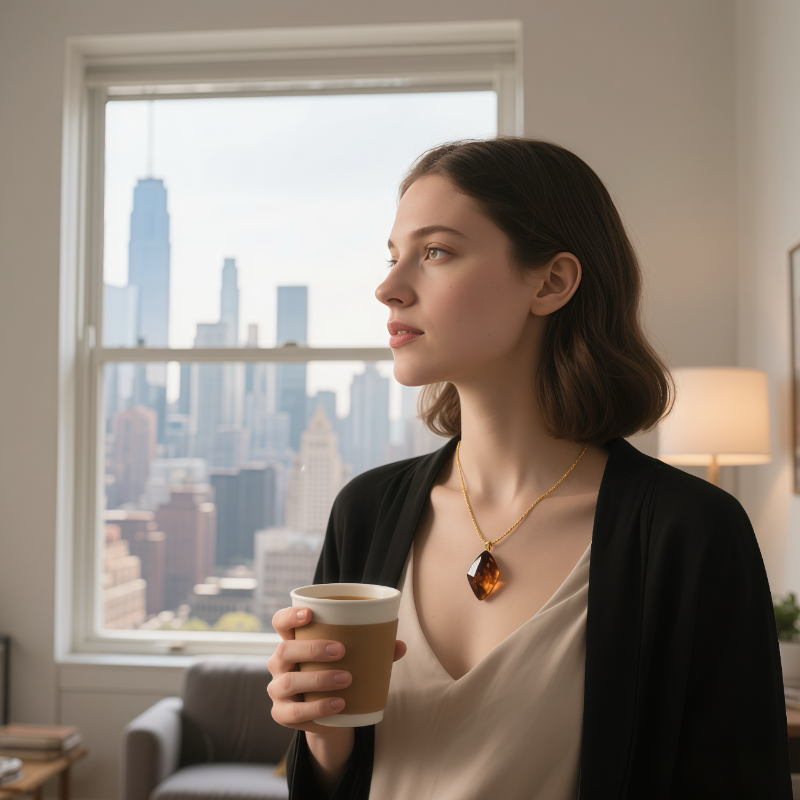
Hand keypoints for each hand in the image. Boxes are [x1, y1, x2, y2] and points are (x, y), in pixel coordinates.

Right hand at [267, 605, 406, 791]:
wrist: (330, 713)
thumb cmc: (338, 672)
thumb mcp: (351, 659)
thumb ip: (373, 650)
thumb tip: (400, 645)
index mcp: (293, 641)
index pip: (280, 622)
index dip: (290, 616)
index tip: (309, 614)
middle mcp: (279, 663)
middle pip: (284, 650)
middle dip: (312, 649)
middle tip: (342, 651)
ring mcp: (277, 689)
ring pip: (289, 682)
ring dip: (318, 680)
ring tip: (347, 679)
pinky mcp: (282, 714)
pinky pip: (295, 712)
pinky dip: (318, 709)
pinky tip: (339, 705)